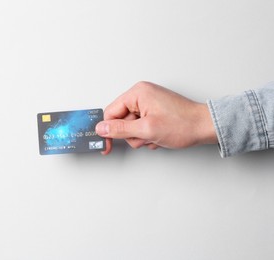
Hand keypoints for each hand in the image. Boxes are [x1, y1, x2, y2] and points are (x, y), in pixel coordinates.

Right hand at [95, 81, 217, 154]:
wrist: (205, 127)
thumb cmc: (183, 124)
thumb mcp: (146, 129)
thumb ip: (120, 129)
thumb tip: (101, 128)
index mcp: (137, 93)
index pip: (111, 112)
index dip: (108, 130)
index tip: (105, 144)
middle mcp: (141, 95)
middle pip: (121, 121)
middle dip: (132, 134)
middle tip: (145, 137)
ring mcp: (148, 103)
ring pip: (131, 127)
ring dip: (141, 137)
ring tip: (155, 136)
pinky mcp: (154, 112)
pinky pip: (141, 127)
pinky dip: (148, 135)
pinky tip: (160, 135)